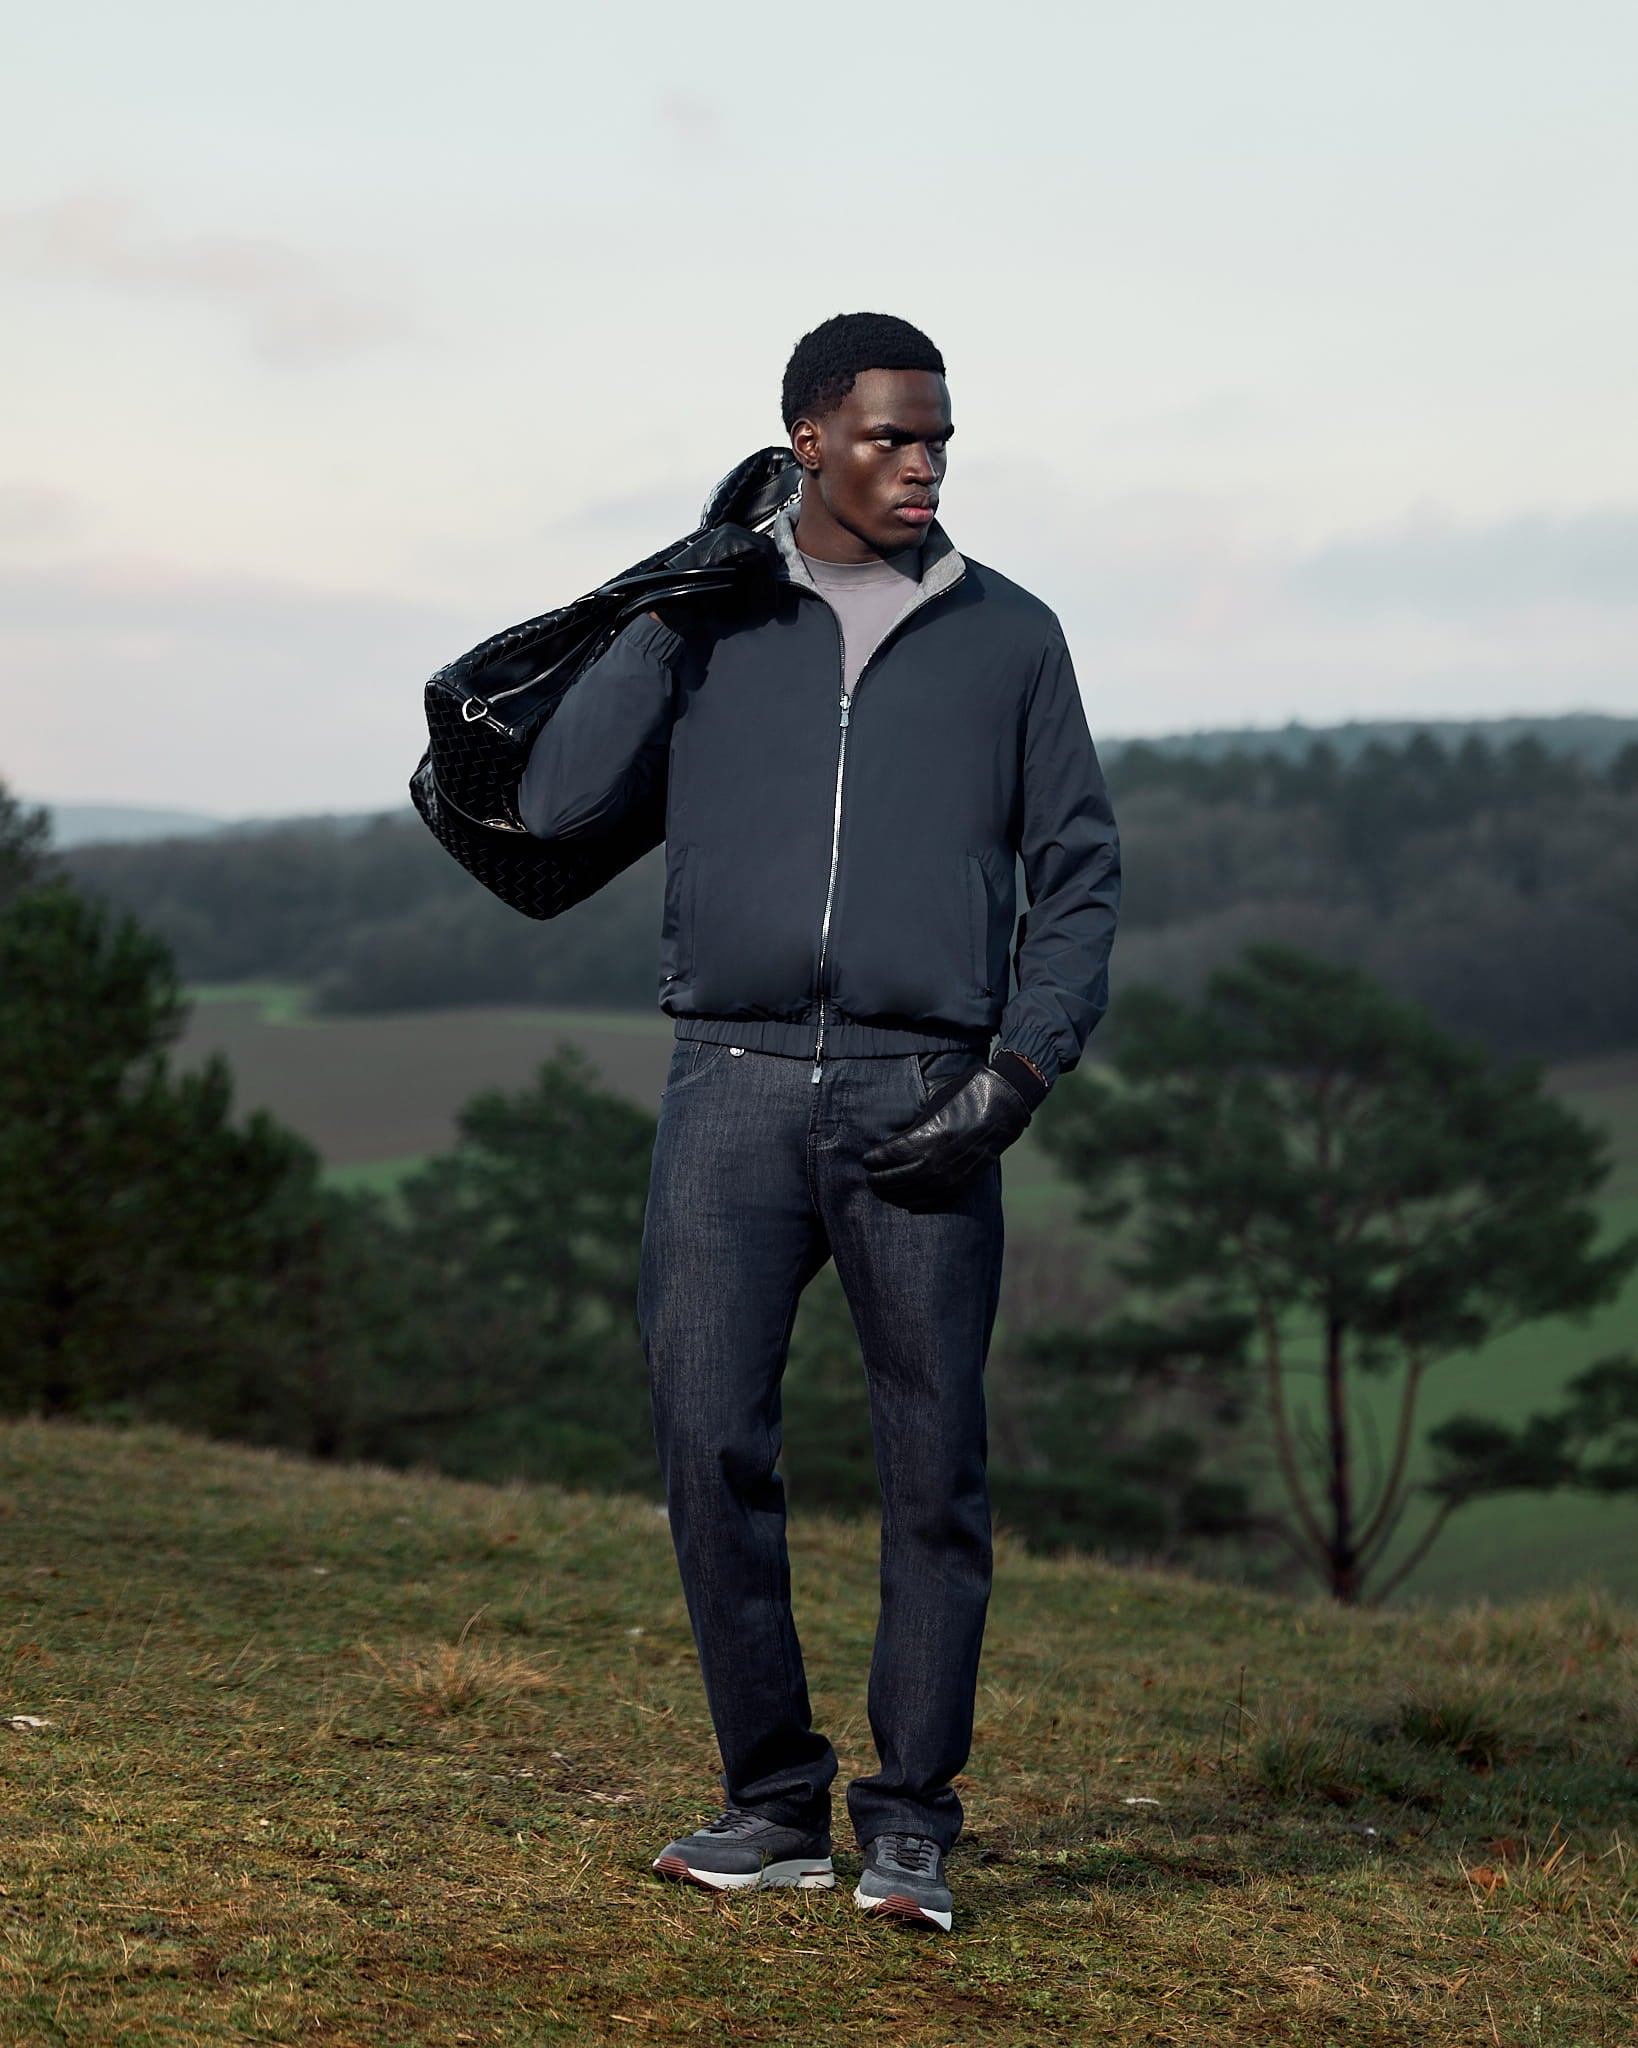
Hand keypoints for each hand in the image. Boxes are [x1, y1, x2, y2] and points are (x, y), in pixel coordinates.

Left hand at [862, 1065, 1032, 1211]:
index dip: (875, 1159)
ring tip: (882, 1191)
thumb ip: (914, 1120)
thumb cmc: (965, 1094)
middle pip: (897, 1178)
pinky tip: (907, 1203)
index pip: (891, 1156)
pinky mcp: (963, 1184)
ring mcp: (951, 1175)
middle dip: (880, 1179)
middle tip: (870, 1177)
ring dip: (893, 1194)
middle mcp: (937, 1160)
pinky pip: (935, 1201)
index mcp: (928, 1136)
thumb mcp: (934, 1100)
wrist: (1003, 1106)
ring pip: (913, 1193)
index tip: (866, 1159)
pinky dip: (918, 1204)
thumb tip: (894, 1132)